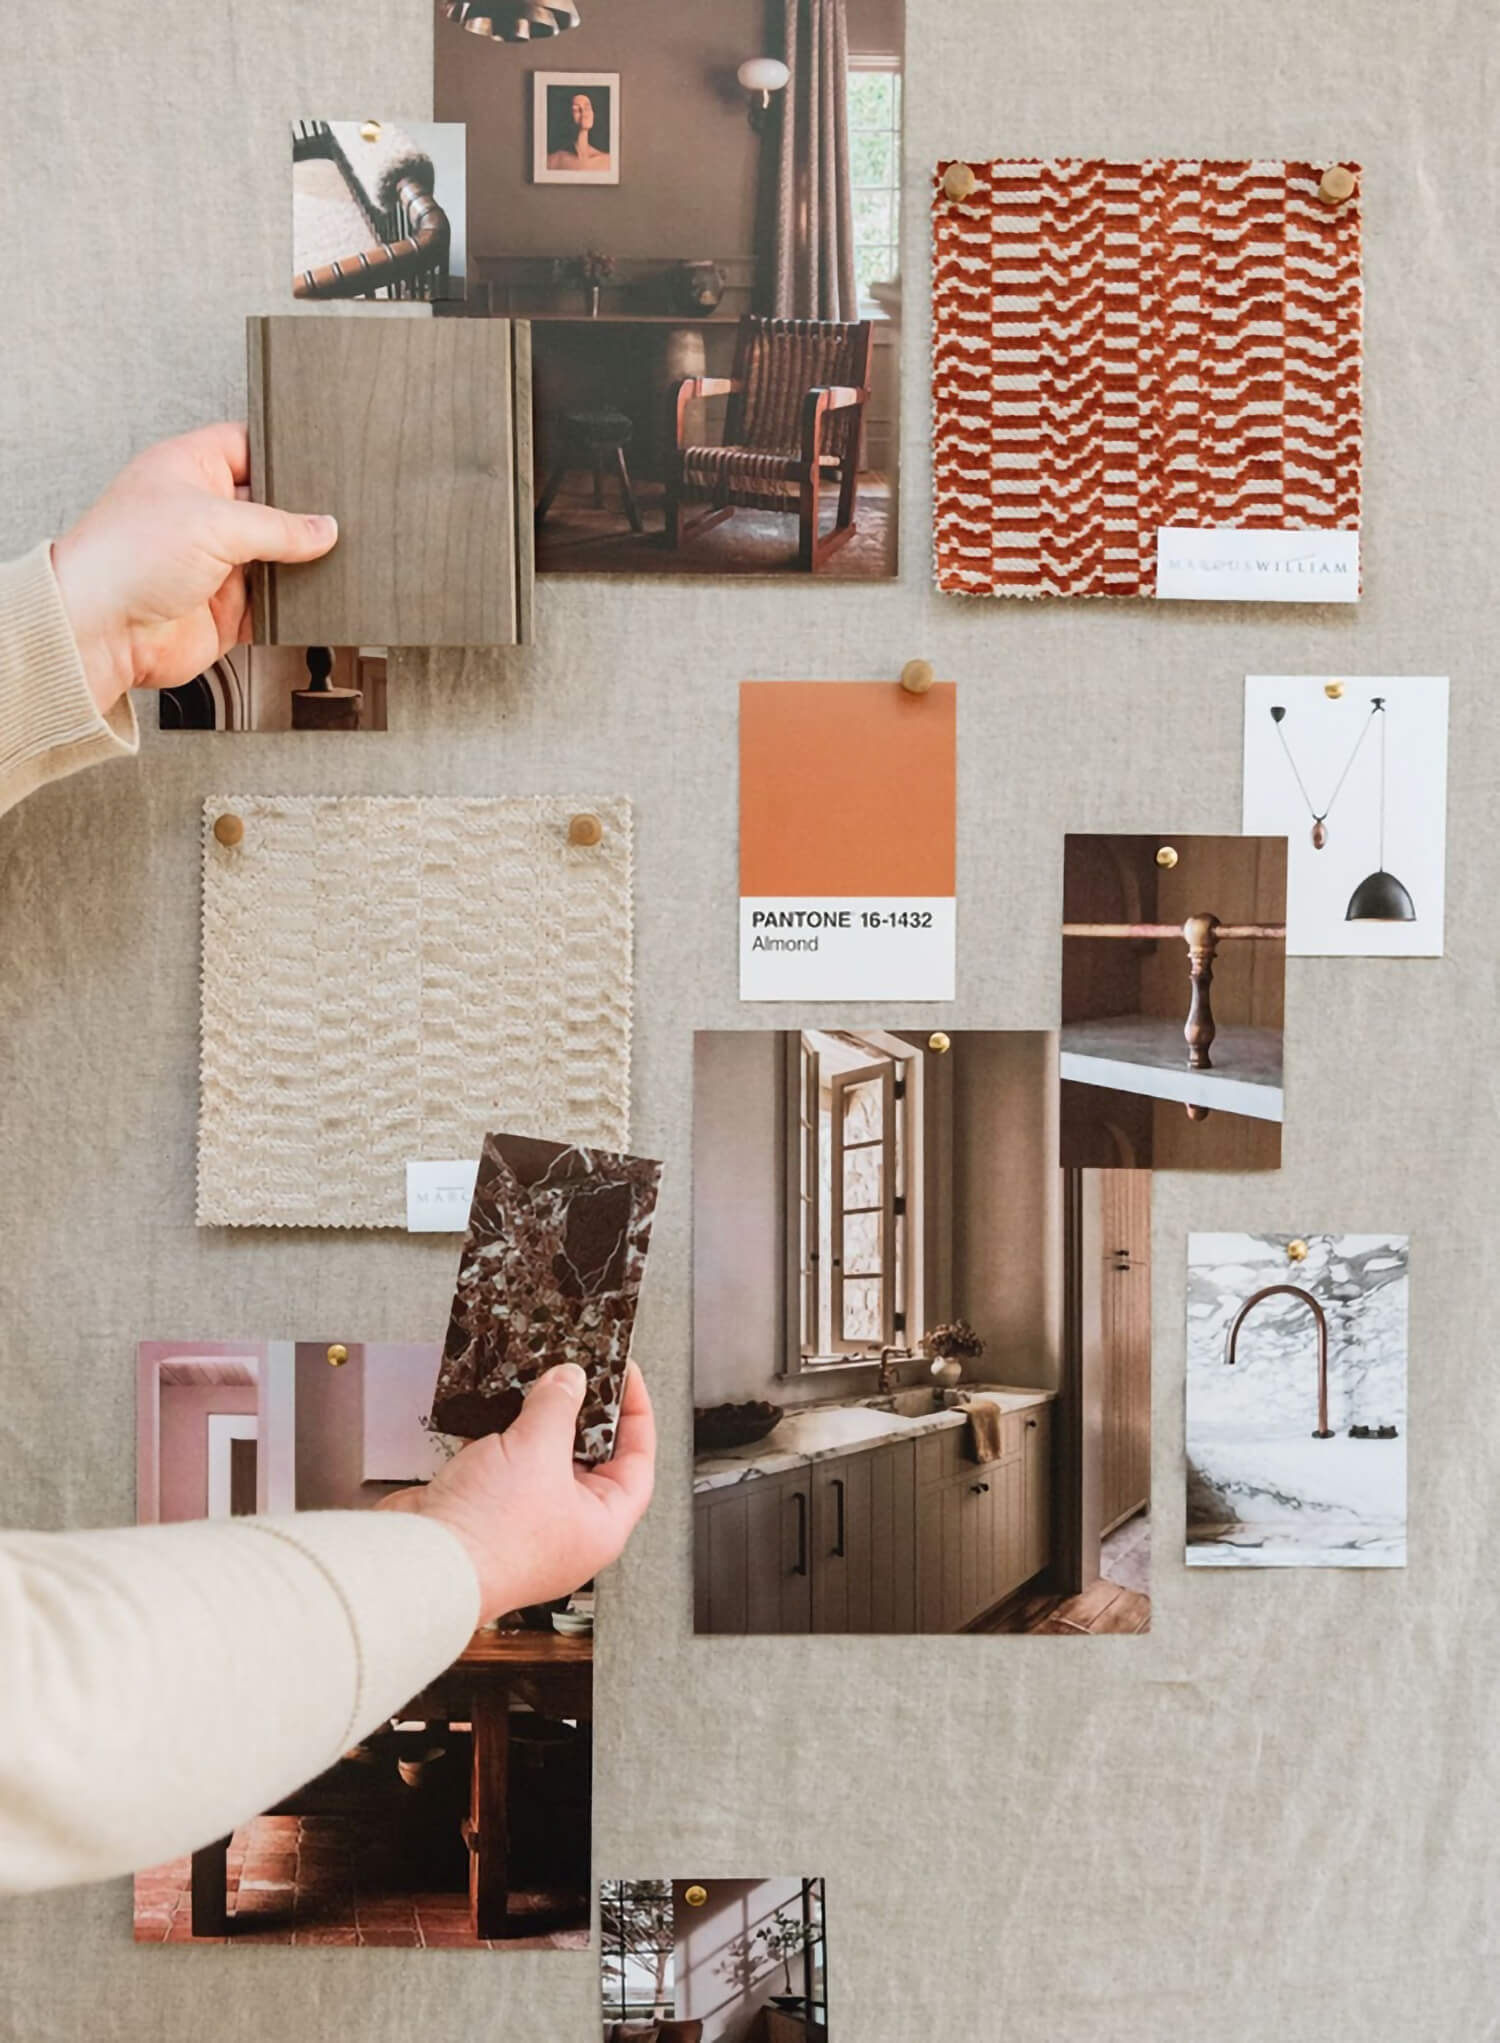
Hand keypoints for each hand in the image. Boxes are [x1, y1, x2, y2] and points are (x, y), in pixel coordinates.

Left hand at [50, 423, 337, 715]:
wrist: (102, 631)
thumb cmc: (124, 559)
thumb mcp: (213, 522)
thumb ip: (278, 526)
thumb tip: (322, 528)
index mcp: (189, 468)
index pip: (247, 446)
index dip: (282, 453)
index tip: (320, 464)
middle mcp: (203, 512)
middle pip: (270, 505)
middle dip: (299, 514)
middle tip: (332, 518)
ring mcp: (216, 560)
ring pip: (276, 556)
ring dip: (297, 562)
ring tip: (325, 559)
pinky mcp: (226, 606)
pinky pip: (272, 602)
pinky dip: (290, 604)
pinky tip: (304, 597)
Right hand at [376, 1362, 655, 1624]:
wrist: (424, 1562)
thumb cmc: (490, 1537)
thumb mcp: (538, 1449)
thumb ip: (558, 1406)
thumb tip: (570, 1380)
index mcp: (602, 1525)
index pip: (637, 1462)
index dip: (636, 1415)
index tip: (626, 1378)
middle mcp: (568, 1530)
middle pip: (589, 1459)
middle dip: (581, 1415)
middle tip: (577, 1375)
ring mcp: (525, 1523)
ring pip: (541, 1461)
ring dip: (536, 1424)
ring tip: (536, 1385)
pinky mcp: (486, 1513)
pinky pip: (502, 1467)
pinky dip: (499, 1439)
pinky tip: (493, 1411)